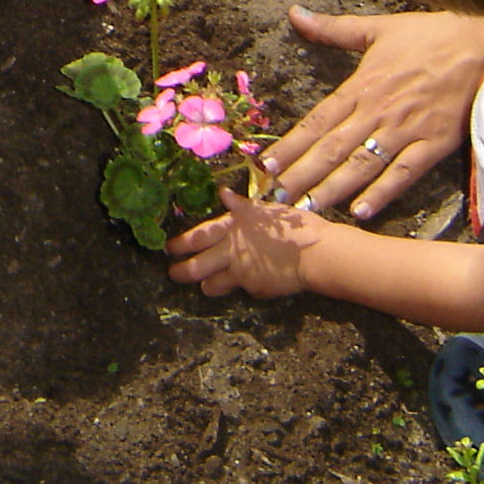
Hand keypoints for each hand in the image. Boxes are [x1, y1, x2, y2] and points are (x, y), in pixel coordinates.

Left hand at [165, 188, 323, 298]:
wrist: (315, 252)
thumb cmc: (295, 226)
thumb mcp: (265, 209)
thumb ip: (241, 205)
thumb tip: (223, 193)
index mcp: (233, 226)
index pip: (199, 235)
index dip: (181, 242)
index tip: (168, 248)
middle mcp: (231, 250)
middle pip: (197, 265)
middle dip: (181, 271)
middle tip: (172, 274)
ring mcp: (241, 272)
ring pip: (213, 284)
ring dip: (208, 285)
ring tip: (205, 286)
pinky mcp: (254, 289)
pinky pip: (245, 290)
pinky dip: (247, 287)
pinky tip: (255, 283)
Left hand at [261, 7, 483, 219]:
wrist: (481, 44)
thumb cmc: (428, 36)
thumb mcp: (376, 28)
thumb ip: (332, 28)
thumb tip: (294, 13)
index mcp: (361, 86)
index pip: (317, 121)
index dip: (291, 144)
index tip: (265, 164)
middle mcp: (378, 111)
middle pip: (332, 149)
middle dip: (301, 175)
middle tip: (275, 198)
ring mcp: (406, 130)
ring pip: (362, 165)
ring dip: (332, 189)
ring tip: (307, 209)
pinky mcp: (434, 144)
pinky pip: (404, 173)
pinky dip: (382, 193)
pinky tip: (361, 211)